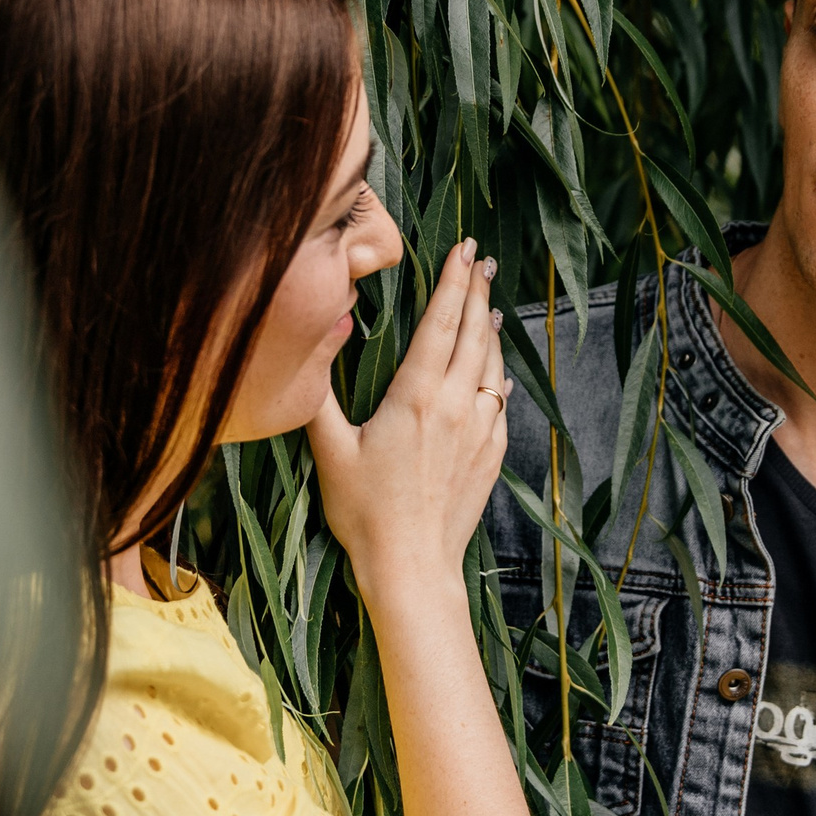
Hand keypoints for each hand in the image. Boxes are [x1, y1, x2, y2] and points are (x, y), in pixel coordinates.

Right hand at [309, 239, 509, 611]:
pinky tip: (495, 371)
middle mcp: (457, 405)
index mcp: (416, 396)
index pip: (441, 321)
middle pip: (474, 332)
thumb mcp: (329, 449)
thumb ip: (320, 395)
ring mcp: (481, 430)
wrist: (413, 567)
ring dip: (491, 328)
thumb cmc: (365, 513)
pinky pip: (500, 400)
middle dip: (477, 290)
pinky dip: (497, 375)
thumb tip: (315, 342)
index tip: (462, 247)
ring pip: (492, 364)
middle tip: (480, 258)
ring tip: (490, 302)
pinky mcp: (492, 454)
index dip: (453, 280)